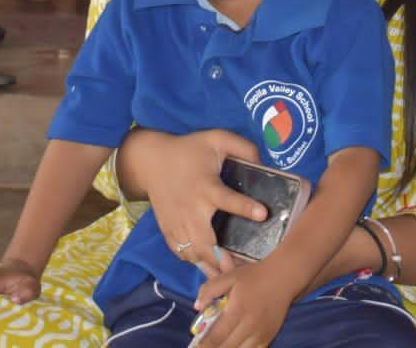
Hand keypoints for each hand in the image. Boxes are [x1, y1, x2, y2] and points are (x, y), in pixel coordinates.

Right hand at [133, 129, 267, 278]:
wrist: (151, 162)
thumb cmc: (189, 150)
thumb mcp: (217, 139)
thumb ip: (243, 148)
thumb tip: (264, 165)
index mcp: (206, 186)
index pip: (226, 198)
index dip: (244, 206)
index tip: (262, 214)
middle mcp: (191, 209)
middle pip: (206, 241)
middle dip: (223, 258)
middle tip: (242, 270)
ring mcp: (178, 224)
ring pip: (194, 254)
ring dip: (212, 267)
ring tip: (231, 276)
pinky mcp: (169, 232)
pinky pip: (183, 255)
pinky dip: (197, 264)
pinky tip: (212, 269)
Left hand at [194, 260, 300, 347]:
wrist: (284, 278)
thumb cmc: (254, 276)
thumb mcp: (230, 276)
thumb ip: (210, 289)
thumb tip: (197, 306)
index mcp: (238, 311)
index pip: (216, 336)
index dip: (204, 345)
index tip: (196, 346)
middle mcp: (249, 326)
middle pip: (226, 347)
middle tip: (204, 345)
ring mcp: (261, 334)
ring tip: (220, 344)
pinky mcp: (269, 337)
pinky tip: (236, 344)